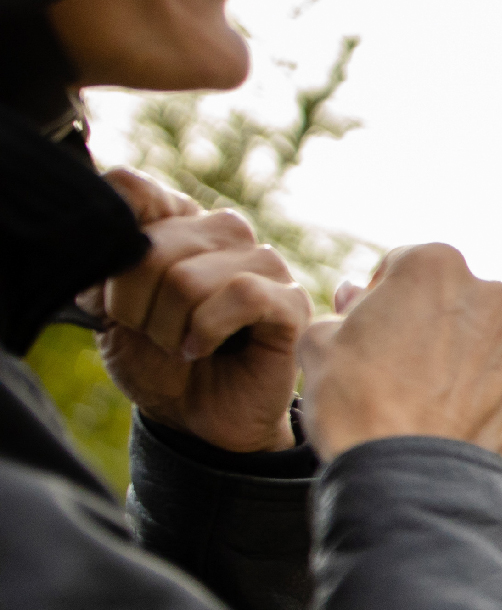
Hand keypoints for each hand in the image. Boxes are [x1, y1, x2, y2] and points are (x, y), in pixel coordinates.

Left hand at [80, 169, 309, 452]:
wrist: (197, 420)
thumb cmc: (158, 363)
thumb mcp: (110, 313)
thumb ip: (106, 266)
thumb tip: (102, 236)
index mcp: (178, 223)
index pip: (131, 189)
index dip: (108, 246)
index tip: (104, 297)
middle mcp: (224, 232)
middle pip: (152, 246)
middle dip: (134, 306)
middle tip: (150, 335)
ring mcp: (263, 263)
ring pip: (190, 278)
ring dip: (169, 327)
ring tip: (181, 346)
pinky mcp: (290, 301)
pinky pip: (241, 297)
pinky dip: (207, 331)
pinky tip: (203, 348)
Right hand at [297, 243, 501, 461]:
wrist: (403, 479)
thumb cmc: (353, 402)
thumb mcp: (320, 342)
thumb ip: (343, 310)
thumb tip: (357, 300)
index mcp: (436, 265)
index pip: (404, 268)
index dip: (381, 299)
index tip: (368, 331)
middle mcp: (493, 295)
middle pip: (454, 303)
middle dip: (429, 326)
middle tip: (397, 367)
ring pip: (487, 345)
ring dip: (463, 362)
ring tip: (426, 402)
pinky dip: (488, 402)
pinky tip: (455, 425)